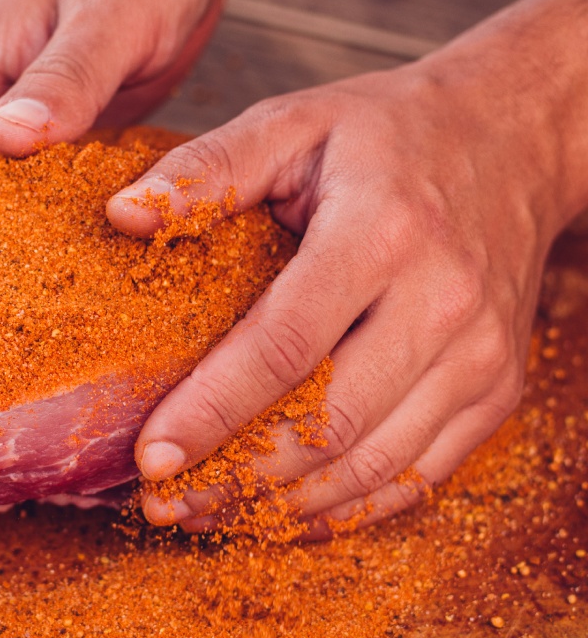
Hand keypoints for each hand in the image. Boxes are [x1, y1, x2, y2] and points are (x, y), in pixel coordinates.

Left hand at [108, 0, 587, 535]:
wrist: (515, 140)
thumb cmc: (388, 134)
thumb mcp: (294, 120)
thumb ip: (208, 168)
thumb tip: (121, 216)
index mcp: (384, 231)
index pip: (285, 344)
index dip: (213, 410)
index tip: (149, 458)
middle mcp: (443, 301)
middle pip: (331, 422)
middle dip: (237, 477)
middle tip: (161, 503)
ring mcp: (479, 355)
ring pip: (374, 464)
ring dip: (282, 507)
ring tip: (204, 516)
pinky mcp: (496, 391)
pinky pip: (418, 477)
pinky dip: (348, 510)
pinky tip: (282, 516)